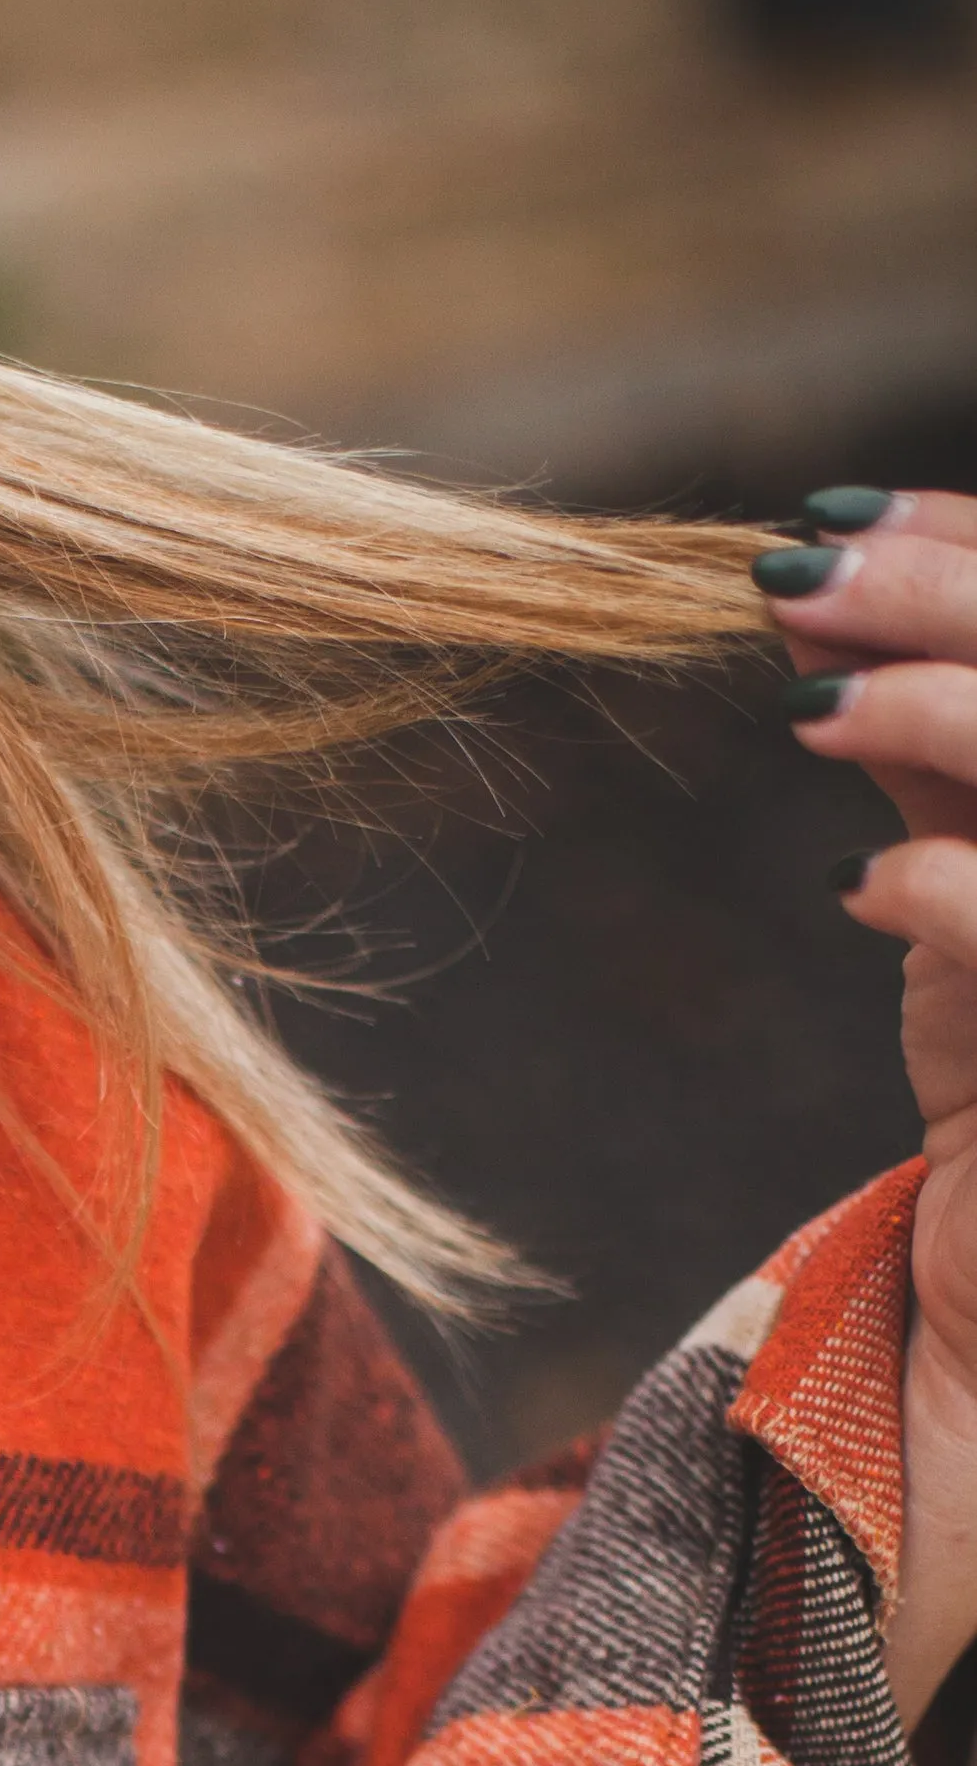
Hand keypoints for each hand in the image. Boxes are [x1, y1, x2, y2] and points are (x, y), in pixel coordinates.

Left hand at [764, 491, 976, 1725]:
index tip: (856, 535)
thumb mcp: (965, 990)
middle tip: (805, 568)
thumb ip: (944, 829)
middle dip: (968, 602)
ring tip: (813, 708)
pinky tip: (858, 893)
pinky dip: (954, 902)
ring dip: (954, 724)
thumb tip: (836, 654)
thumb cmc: (972, 1230)